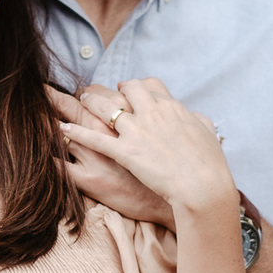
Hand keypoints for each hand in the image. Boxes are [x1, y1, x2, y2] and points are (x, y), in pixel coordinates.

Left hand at [57, 76, 234, 216]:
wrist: (203, 186)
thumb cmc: (209, 164)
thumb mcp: (207, 134)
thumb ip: (197, 121)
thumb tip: (195, 116)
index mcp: (171, 107)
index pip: (149, 85)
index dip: (135, 87)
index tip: (127, 90)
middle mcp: (151, 112)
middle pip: (124, 89)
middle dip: (110, 88)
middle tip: (98, 92)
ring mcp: (136, 131)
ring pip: (104, 107)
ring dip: (89, 102)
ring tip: (80, 100)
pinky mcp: (124, 152)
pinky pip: (93, 138)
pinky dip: (76, 132)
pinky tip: (63, 128)